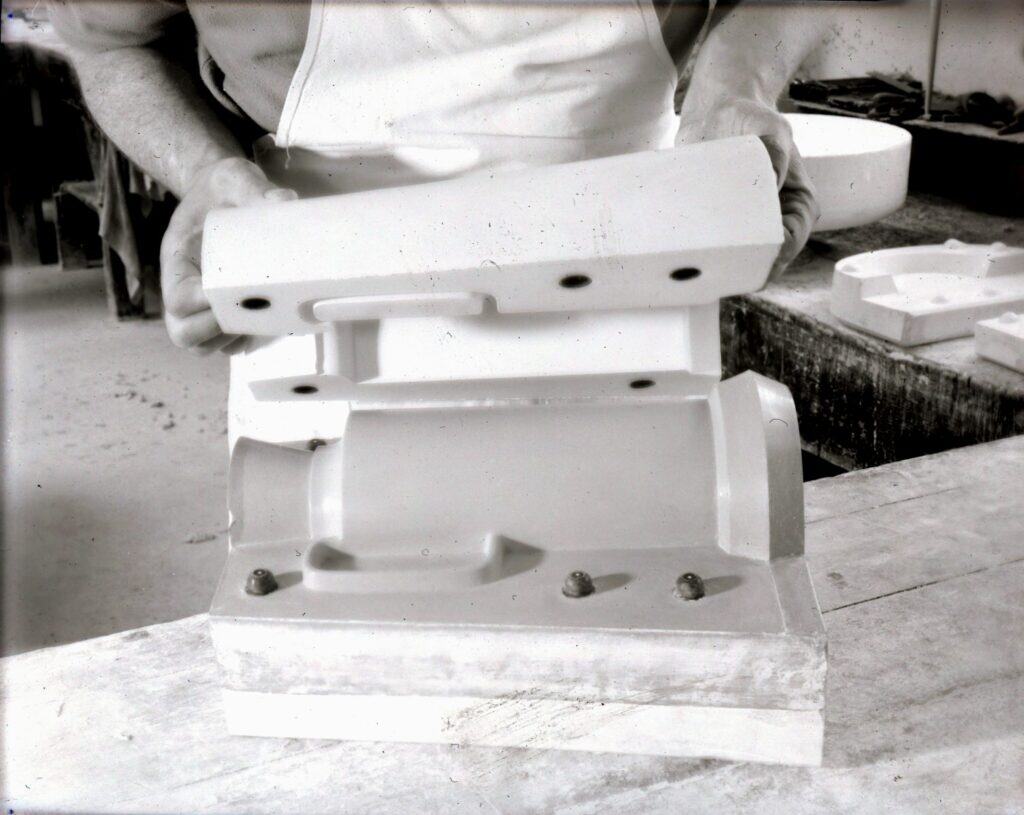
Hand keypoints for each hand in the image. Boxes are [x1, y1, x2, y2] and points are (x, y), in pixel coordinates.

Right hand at [160, 157, 296, 352]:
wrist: (222, 194)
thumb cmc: (223, 189)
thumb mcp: (235, 179)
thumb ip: (255, 190)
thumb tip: (287, 203)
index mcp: (178, 259)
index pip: (177, 298)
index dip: (201, 305)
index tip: (230, 292)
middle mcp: (185, 288)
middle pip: (184, 333)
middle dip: (216, 331)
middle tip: (252, 311)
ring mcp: (203, 306)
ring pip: (205, 345)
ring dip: (232, 339)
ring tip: (263, 316)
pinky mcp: (225, 313)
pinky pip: (229, 344)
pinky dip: (246, 340)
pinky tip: (271, 318)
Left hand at [677, 98, 819, 279]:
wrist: (718, 111)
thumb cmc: (750, 117)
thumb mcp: (769, 127)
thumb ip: (775, 152)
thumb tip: (775, 185)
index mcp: (798, 203)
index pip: (791, 242)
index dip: (773, 256)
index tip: (746, 256)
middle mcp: (776, 220)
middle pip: (765, 262)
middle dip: (744, 270)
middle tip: (714, 269)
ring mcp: (748, 226)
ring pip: (739, 263)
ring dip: (720, 268)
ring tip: (695, 266)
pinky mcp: (721, 226)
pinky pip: (714, 252)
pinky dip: (702, 258)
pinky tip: (681, 260)